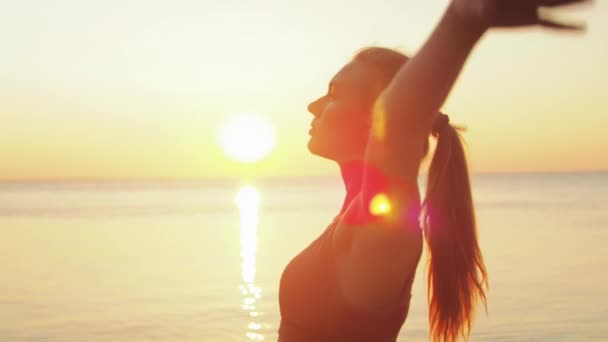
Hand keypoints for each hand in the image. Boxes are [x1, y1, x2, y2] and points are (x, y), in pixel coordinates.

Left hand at [451, 0, 592, 31]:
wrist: (470, 13)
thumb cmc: (469, 0)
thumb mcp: (474, 1)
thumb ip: (481, 5)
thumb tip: (480, 11)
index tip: (553, 0)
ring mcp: (534, 6)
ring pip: (560, 4)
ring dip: (576, 4)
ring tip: (594, 2)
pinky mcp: (532, 20)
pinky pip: (553, 24)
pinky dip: (567, 28)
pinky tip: (582, 29)